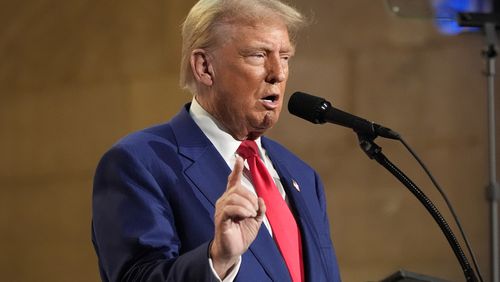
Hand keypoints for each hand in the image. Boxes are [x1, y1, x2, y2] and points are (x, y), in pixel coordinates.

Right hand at [210, 156, 265, 278]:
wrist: (233, 251)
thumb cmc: (241, 234)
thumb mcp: (256, 220)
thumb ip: (260, 209)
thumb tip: (261, 200)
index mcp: (233, 199)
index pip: (233, 181)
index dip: (236, 170)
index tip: (239, 158)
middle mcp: (225, 201)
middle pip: (238, 189)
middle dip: (251, 197)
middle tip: (255, 211)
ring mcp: (221, 209)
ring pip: (235, 197)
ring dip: (248, 205)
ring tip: (251, 215)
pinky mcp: (220, 218)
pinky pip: (231, 208)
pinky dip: (242, 210)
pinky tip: (247, 216)